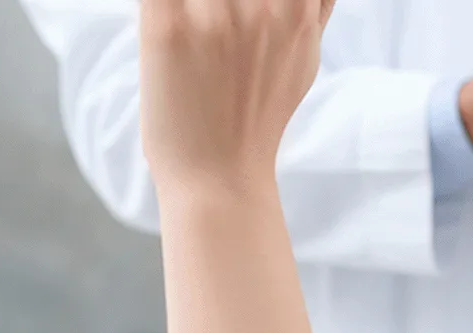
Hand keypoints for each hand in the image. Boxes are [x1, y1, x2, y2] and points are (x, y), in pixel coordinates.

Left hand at [139, 0, 333, 191]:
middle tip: (207, 15)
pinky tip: (164, 16)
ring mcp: (215, 18)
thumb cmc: (259, 113)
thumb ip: (313, 8)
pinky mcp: (166, 28)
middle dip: (214, 0)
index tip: (240, 7)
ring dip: (189, 4)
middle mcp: (264, 8)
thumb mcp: (305, 56)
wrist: (220, 175)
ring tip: (190, 22)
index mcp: (299, 10)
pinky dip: (159, 3)